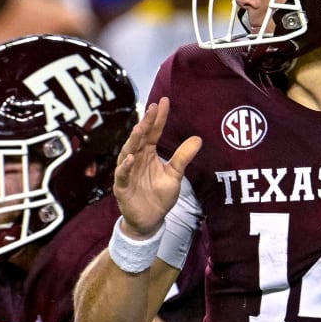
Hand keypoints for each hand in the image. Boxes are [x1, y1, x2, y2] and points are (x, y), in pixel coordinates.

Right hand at [112, 97, 201, 236]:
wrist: (150, 220)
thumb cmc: (159, 196)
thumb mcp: (175, 175)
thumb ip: (183, 157)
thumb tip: (198, 139)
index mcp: (148, 154)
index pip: (153, 132)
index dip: (158, 118)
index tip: (163, 101)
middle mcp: (137, 159)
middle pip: (140, 138)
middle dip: (145, 123)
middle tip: (152, 108)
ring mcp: (127, 171)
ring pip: (128, 152)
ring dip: (133, 141)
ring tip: (140, 128)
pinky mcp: (122, 186)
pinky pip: (122, 174)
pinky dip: (125, 166)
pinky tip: (132, 157)